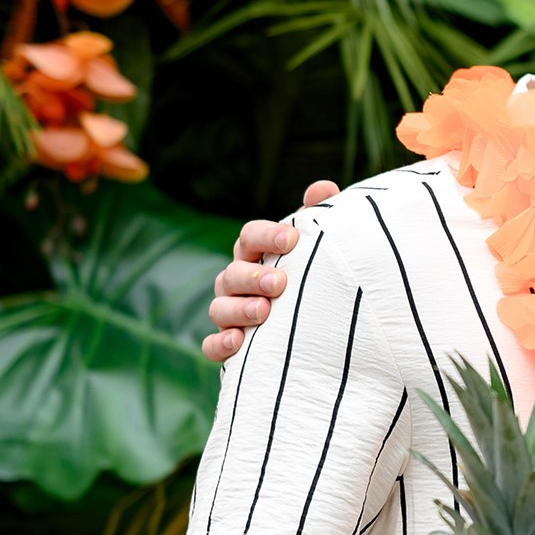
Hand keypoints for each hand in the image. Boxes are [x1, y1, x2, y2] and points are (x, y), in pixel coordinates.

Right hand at [204, 180, 338, 360]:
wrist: (314, 330)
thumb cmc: (309, 279)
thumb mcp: (316, 249)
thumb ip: (317, 218)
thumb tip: (323, 187)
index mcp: (256, 255)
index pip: (249, 236)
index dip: (266, 235)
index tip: (292, 239)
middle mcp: (237, 282)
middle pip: (232, 273)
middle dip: (253, 277)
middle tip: (279, 283)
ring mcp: (229, 313)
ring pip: (218, 308)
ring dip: (239, 309)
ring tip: (264, 311)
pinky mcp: (228, 346)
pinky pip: (211, 346)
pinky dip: (220, 344)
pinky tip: (238, 342)